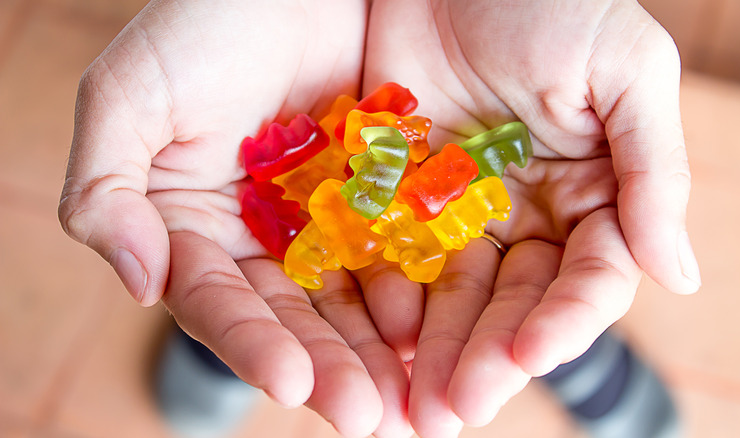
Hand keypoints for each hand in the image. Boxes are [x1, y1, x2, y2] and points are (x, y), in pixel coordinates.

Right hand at [58, 1, 413, 435]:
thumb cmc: (206, 22)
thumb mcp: (131, 96)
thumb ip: (109, 191)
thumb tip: (138, 285)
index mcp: (198, 228)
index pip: (221, 302)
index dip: (252, 345)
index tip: (292, 384)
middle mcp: (264, 238)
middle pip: (296, 319)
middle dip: (330, 370)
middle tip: (370, 418)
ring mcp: (328, 221)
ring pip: (354, 300)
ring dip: (382, 352)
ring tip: (416, 399)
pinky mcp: (384, 197)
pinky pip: (404, 251)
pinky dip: (422, 292)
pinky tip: (444, 330)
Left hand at [363, 0, 700, 434]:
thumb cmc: (552, 0)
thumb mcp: (623, 70)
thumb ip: (653, 172)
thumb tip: (679, 276)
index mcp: (590, 193)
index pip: (586, 279)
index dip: (564, 321)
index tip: (530, 354)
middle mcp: (526, 213)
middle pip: (512, 302)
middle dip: (486, 355)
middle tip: (454, 410)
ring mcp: (459, 209)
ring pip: (451, 295)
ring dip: (433, 349)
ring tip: (412, 404)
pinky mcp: (399, 194)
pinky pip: (393, 256)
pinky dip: (385, 299)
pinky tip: (371, 339)